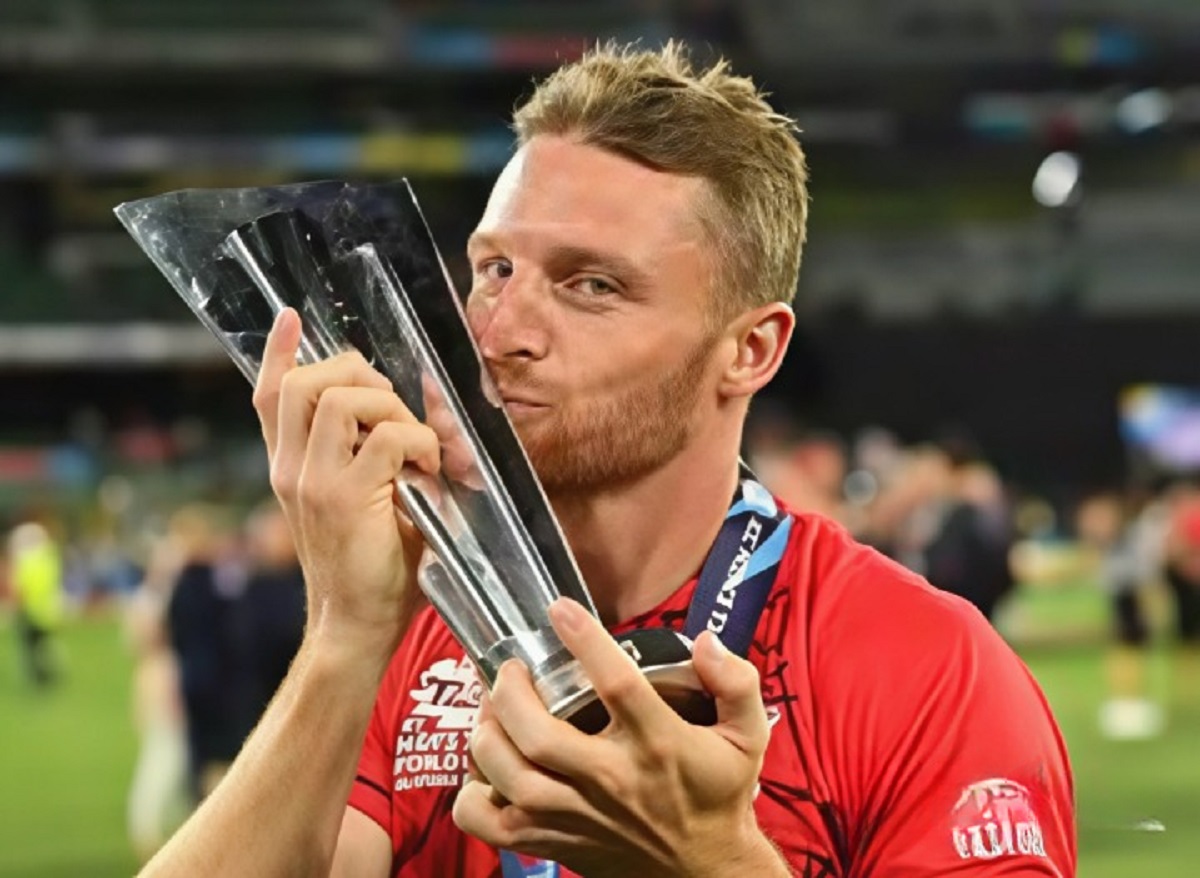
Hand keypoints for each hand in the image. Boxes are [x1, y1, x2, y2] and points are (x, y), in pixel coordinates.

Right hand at [252, 309, 440, 659]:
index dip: (280, 353)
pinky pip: (388, 437)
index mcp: (290, 468)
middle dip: (357, 373)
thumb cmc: (370, 568)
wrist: (356, 626)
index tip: (289, 318)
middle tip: (392, 405)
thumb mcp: (361, 502)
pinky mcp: (345, 498)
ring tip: (414, 442)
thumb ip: (368, 459)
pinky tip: (429, 468)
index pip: (270, 397)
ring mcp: (314, 482)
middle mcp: (292, 469)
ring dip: (390, 407)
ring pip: (341, 398)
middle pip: (307, 382)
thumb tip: (407, 414)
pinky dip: (419, 440)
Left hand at [453, 599, 787, 877]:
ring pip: (510, 777)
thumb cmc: (718, 795)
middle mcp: (612, 780)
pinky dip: (471, 795)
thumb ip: (736, 682)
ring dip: (488, 734)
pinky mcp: (553, 842)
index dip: (584, 641)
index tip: (561, 609)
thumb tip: (706, 642)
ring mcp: (577, 816)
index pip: (618, 685)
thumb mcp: (746, 735)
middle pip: (540, 736)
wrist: (704, 872)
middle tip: (510, 668)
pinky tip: (487, 768)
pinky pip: (490, 825)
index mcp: (659, 744)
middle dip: (510, 691)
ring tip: (493, 707)